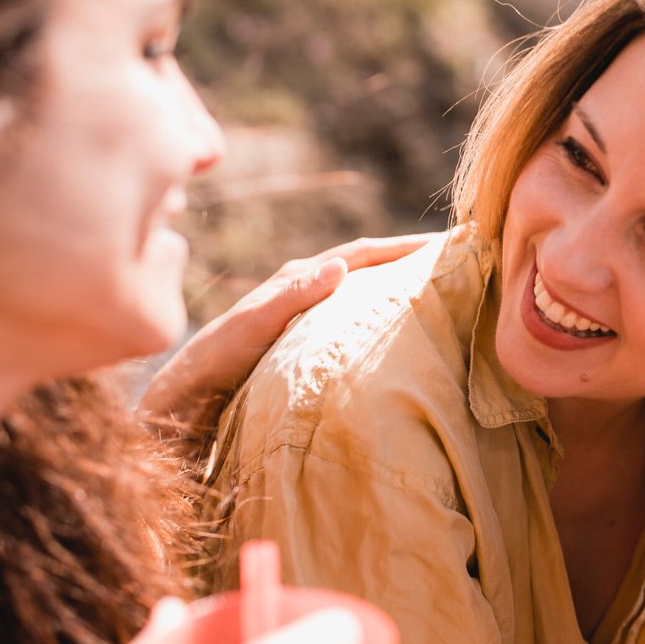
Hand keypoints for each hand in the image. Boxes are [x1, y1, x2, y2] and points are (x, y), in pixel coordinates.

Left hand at [140, 234, 437, 438]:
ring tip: (445, 296)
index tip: (451, 241)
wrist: (181, 402)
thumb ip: (290, 298)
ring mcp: (309, 316)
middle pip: (371, 267)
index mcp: (299, 278)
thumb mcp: (249, 328)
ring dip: (402, 290)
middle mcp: (308, 290)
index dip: (406, 245)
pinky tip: (405, 337)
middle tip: (463, 262)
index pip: (364, 253)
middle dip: (413, 261)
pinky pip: (357, 322)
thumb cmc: (210, 365)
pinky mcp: (308, 342)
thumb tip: (340, 266)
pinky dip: (385, 319)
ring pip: (367, 294)